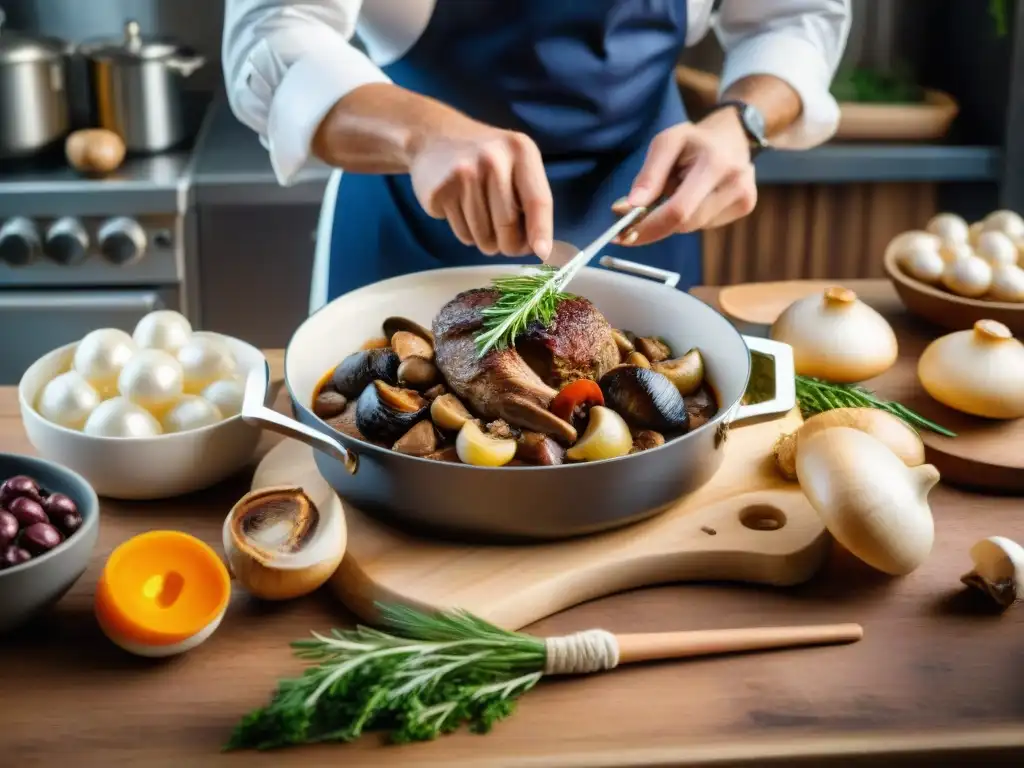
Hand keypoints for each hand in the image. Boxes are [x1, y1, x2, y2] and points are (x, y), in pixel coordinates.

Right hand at [409, 122, 552, 259]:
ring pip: (484, 237)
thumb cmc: (485, 156)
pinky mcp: (440, 192)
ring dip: (486, 240)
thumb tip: (540, 248)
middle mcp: (493, 160)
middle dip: (509, 244)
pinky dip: (466, 233)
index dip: (541, 231)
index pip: (537, 200)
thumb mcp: (516, 162)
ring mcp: (463, 175)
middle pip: (508, 226)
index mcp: (520, 151)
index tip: (542, 253)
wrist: (434, 137)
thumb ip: (532, 198)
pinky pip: (462, 234)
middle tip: (506, 240)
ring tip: (481, 217)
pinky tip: (462, 211)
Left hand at [617, 109, 756, 246]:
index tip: (623, 236)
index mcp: (714, 163)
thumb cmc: (695, 139)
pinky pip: (706, 224)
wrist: (734, 133)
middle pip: (685, 223)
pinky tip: (696, 196)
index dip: (649, 227)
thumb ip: (648, 176)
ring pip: (693, 226)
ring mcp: (744, 197)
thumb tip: (626, 208)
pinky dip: (691, 216)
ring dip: (675, 217)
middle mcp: (735, 183)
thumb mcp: (666, 143)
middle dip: (656, 225)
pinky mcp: (746, 206)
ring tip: (678, 190)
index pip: (679, 210)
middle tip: (635, 220)